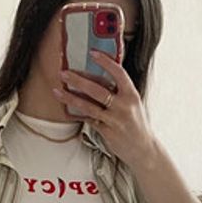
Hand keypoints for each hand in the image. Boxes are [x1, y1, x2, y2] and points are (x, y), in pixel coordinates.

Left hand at [52, 50, 156, 168]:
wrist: (143, 149)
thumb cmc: (136, 124)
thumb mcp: (133, 103)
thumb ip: (119, 91)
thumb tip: (98, 77)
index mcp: (132, 95)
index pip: (118, 73)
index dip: (105, 62)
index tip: (93, 53)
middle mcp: (124, 106)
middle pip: (97, 89)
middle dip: (78, 80)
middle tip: (64, 73)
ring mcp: (115, 120)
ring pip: (89, 106)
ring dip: (71, 97)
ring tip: (58, 90)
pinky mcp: (107, 132)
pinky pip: (89, 120)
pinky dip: (77, 114)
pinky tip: (66, 108)